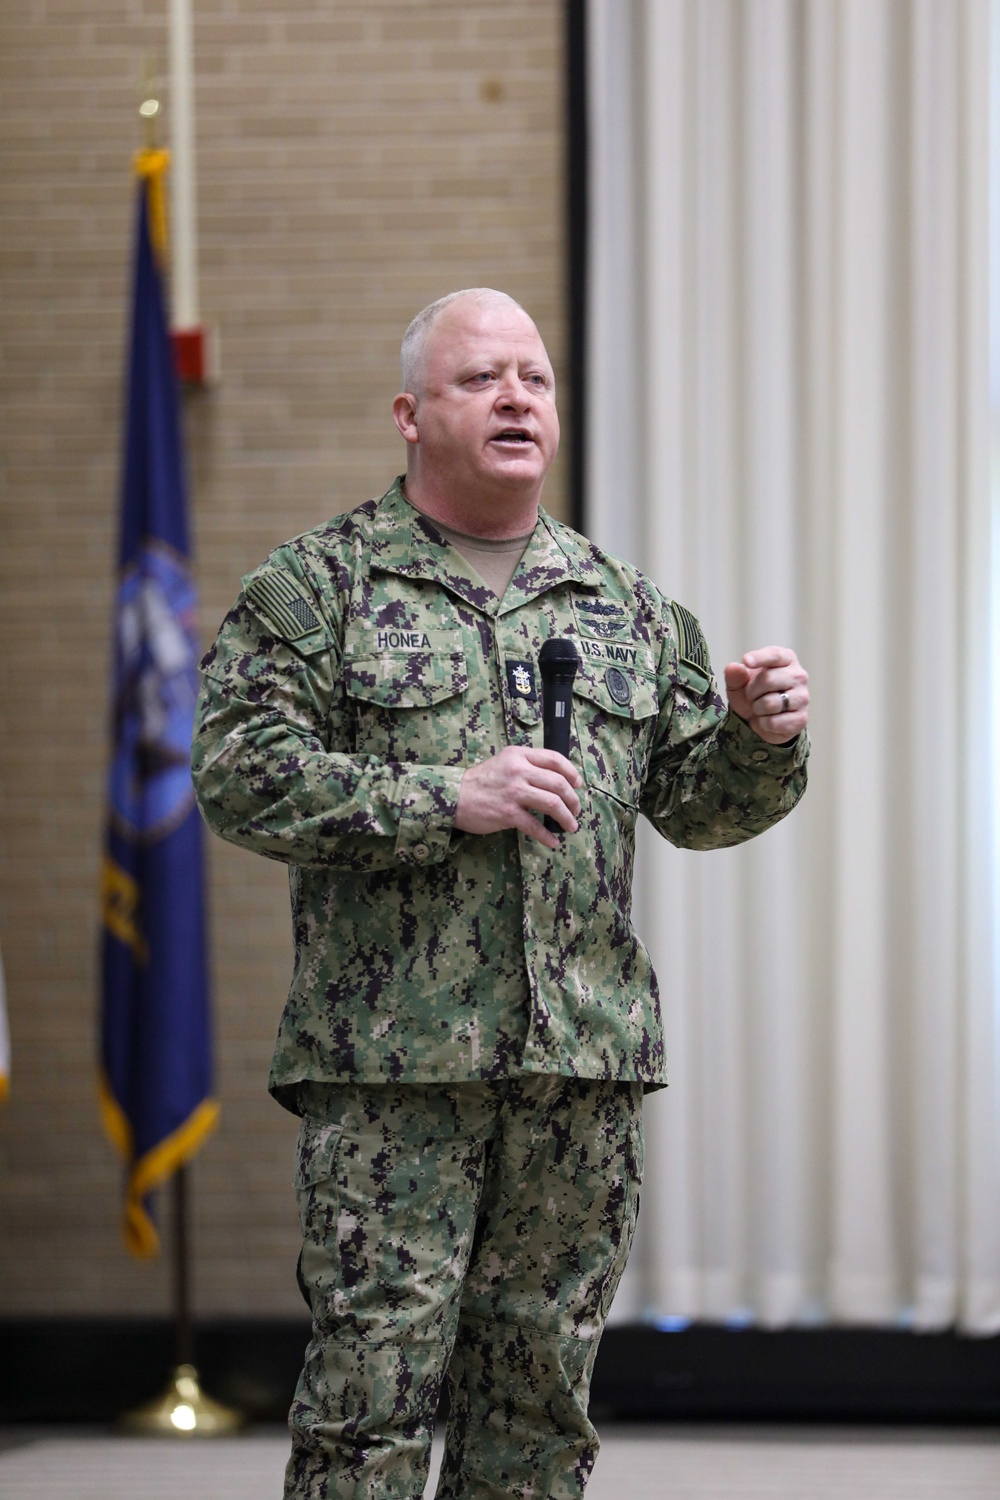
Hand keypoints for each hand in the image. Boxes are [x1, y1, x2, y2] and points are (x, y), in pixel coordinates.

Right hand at [455, 746, 581, 849]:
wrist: (454, 797)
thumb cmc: (479, 782)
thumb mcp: (503, 762)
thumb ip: (525, 765)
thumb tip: (554, 780)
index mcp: (518, 755)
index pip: (554, 759)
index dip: (571, 772)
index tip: (577, 784)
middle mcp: (518, 770)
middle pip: (558, 783)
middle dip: (573, 800)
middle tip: (576, 810)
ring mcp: (514, 792)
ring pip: (552, 803)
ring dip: (567, 817)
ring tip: (571, 826)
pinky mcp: (508, 813)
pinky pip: (535, 826)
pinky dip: (547, 836)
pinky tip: (553, 841)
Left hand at [723, 646, 808, 744]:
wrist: (760, 720)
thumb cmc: (752, 694)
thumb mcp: (738, 684)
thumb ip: (734, 675)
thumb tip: (734, 667)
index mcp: (786, 659)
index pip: (775, 655)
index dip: (760, 658)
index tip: (746, 660)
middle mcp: (798, 676)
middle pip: (768, 680)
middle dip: (751, 692)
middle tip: (751, 696)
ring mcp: (802, 697)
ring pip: (770, 703)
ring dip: (757, 709)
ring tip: (759, 708)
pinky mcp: (801, 718)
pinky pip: (774, 722)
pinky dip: (762, 724)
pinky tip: (766, 720)